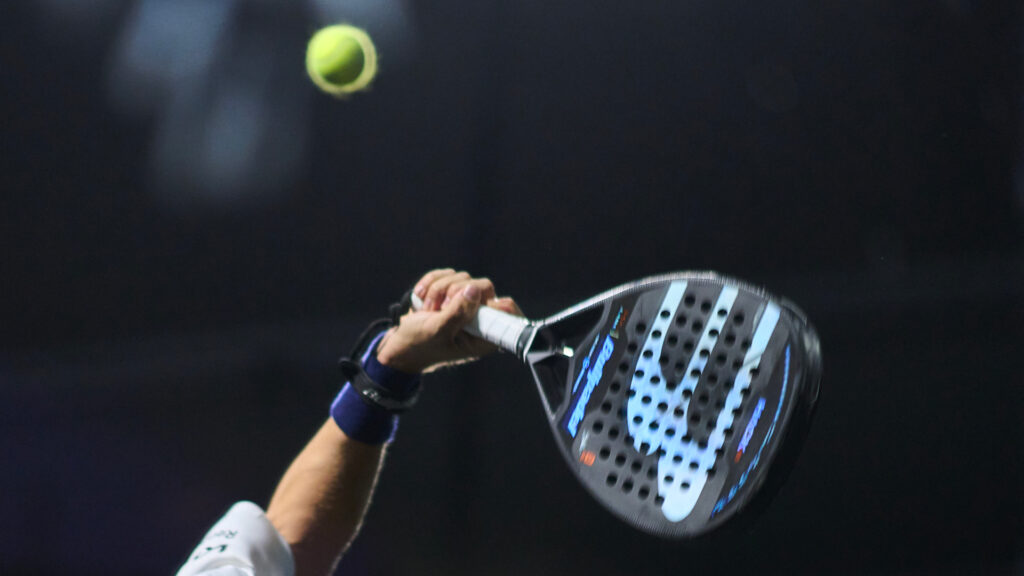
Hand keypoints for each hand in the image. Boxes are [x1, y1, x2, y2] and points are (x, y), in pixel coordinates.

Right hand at [375, 269, 521, 373]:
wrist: (399, 345)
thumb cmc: (420, 344)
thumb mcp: (437, 330)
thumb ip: (458, 312)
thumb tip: (475, 290)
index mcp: (484, 336)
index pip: (507, 311)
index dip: (491, 301)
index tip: (468, 302)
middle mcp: (480, 319)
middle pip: (483, 286)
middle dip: (454, 292)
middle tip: (438, 309)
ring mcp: (466, 304)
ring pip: (463, 278)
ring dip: (438, 290)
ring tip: (426, 310)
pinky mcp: (452, 293)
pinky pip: (448, 274)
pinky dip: (431, 282)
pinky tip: (421, 298)